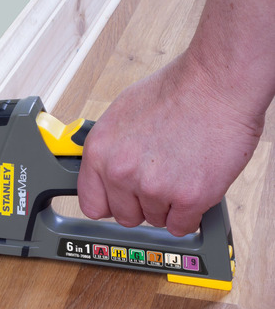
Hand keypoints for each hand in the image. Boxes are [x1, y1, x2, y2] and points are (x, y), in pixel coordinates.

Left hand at [78, 52, 263, 235]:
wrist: (217, 82)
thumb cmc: (176, 90)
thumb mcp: (122, 113)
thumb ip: (111, 149)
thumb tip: (107, 169)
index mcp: (99, 151)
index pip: (91, 203)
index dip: (110, 204)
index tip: (121, 201)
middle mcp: (120, 171)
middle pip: (125, 216)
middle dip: (142, 204)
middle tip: (159, 180)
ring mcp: (153, 186)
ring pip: (156, 220)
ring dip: (169, 204)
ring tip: (181, 170)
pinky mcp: (189, 197)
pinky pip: (182, 227)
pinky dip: (190, 214)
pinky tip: (195, 187)